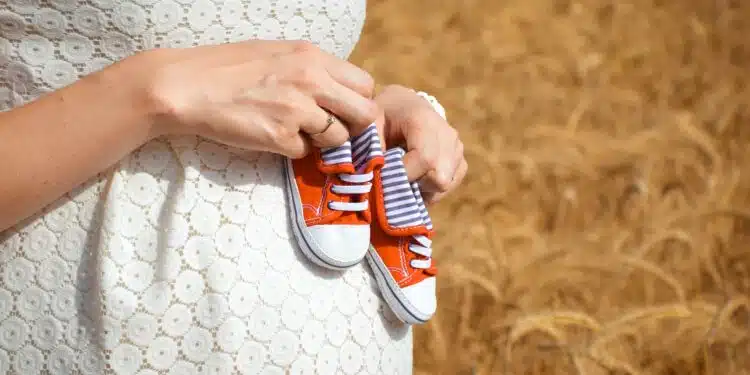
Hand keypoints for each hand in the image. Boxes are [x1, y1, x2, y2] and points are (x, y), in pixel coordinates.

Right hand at [133, 40, 377, 157]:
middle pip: (365, 114)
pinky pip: (305, 153)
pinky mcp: (280, 137)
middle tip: (337, 131)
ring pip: (339, 138)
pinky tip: (273, 137)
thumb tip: (339, 91)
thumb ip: (312, 70)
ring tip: (298, 133)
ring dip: (324, 143)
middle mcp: (312, 81)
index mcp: (312, 57)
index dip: (359, 101)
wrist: (187, 86)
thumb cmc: (229, 68)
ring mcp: (297, 110)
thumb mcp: (278, 54)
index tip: (346, 110)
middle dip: (355, 127)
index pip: (365, 84)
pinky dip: (293, 151)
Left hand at [374, 85, 466, 203]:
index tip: (385, 179)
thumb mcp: (371, 125)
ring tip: (404, 175)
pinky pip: (448, 186)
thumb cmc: (384, 116)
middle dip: (412, 185)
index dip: (405, 176)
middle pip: (438, 178)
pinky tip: (416, 178)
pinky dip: (430, 189)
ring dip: (421, 188)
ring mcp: (457, 149)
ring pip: (444, 185)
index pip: (426, 160)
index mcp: (425, 122)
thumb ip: (372, 150)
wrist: (404, 106)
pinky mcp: (461, 162)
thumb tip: (373, 180)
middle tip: (394, 178)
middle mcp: (448, 135)